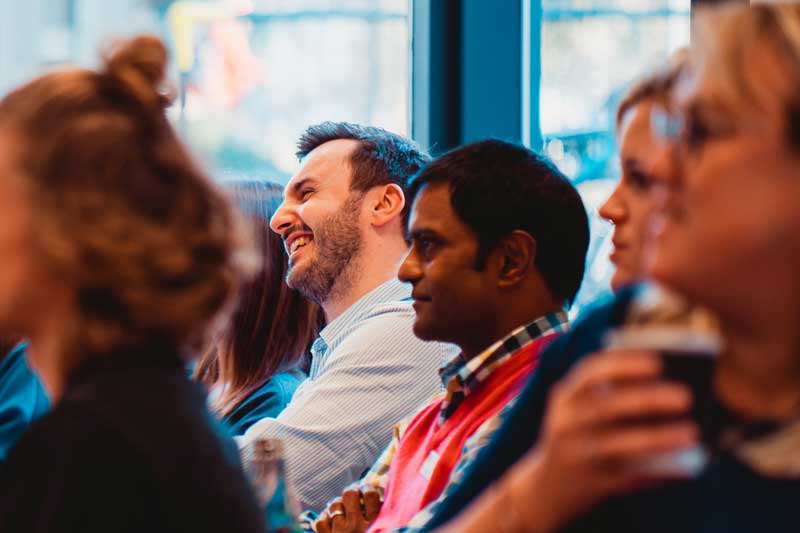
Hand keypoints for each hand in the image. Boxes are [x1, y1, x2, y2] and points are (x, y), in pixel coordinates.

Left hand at [314, 488, 382, 532]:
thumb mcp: (381, 528)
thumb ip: (378, 512)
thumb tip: (373, 490)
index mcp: (372, 523)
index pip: (370, 493)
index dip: (367, 488)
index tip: (366, 490)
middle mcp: (355, 525)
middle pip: (349, 493)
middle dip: (350, 492)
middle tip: (352, 496)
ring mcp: (339, 531)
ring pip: (334, 504)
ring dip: (338, 506)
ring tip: (342, 511)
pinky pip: (321, 519)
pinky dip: (325, 518)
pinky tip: (331, 522)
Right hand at [507, 350, 698, 531]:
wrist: (546, 487)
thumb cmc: (576, 436)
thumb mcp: (577, 409)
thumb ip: (608, 393)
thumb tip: (667, 385)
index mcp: (565, 396)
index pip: (590, 372)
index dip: (623, 364)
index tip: (658, 362)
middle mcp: (567, 423)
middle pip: (607, 406)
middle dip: (647, 399)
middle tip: (686, 396)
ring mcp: (577, 455)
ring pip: (619, 445)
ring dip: (658, 438)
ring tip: (691, 433)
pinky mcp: (591, 484)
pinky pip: (630, 478)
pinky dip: (659, 473)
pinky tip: (686, 469)